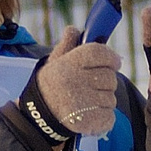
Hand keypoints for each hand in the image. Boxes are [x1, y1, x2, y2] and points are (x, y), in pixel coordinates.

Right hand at [21, 28, 120, 142]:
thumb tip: (74, 29)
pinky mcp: (91, 121)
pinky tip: (88, 115)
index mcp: (68, 64)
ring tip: (85, 103)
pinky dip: (103, 117)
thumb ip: (66, 46)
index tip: (113, 62)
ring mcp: (84, 102)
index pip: (100, 52)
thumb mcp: (53, 64)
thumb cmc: (50, 87)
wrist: (37, 117)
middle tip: (90, 87)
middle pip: (110, 77)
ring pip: (111, 98)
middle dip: (105, 82)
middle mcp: (76, 81)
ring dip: (102, 101)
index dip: (111, 57)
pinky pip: (110, 116)